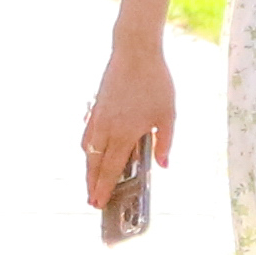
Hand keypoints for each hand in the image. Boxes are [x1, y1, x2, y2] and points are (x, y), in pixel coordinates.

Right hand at [82, 36, 176, 212]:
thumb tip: (163, 166)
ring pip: (88, 149)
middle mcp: (106, 129)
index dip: (104, 188)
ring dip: (88, 167)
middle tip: (91, 201)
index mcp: (124, 134)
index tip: (98, 203)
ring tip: (90, 180)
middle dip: (92, 184)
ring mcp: (98, 117)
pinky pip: (88, 133)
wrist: (134, 51)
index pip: (111, 169)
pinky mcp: (96, 106)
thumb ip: (165, 143)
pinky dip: (87, 147)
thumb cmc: (155, 82)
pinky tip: (90, 150)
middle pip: (94, 163)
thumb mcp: (168, 115)